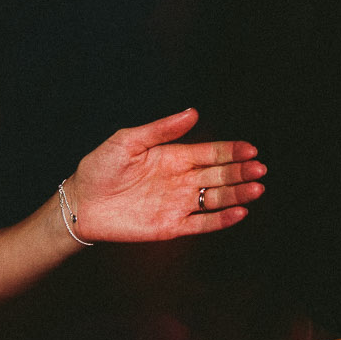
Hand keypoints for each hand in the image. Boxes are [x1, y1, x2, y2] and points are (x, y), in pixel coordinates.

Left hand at [69, 108, 263, 240]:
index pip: (210, 153)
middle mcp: (180, 180)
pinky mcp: (170, 226)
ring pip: (215, 199)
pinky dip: (221, 219)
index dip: (231, 151)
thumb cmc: (100, 167)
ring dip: (237, 194)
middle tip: (260, 169)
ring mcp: (177, 204)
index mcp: (173, 157)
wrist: (80, 203)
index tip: (250, 149)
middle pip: (218, 176)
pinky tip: (239, 212)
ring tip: (257, 188)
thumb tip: (193, 112)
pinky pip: (201, 223)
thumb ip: (161, 129)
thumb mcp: (128, 141)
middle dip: (240, 172)